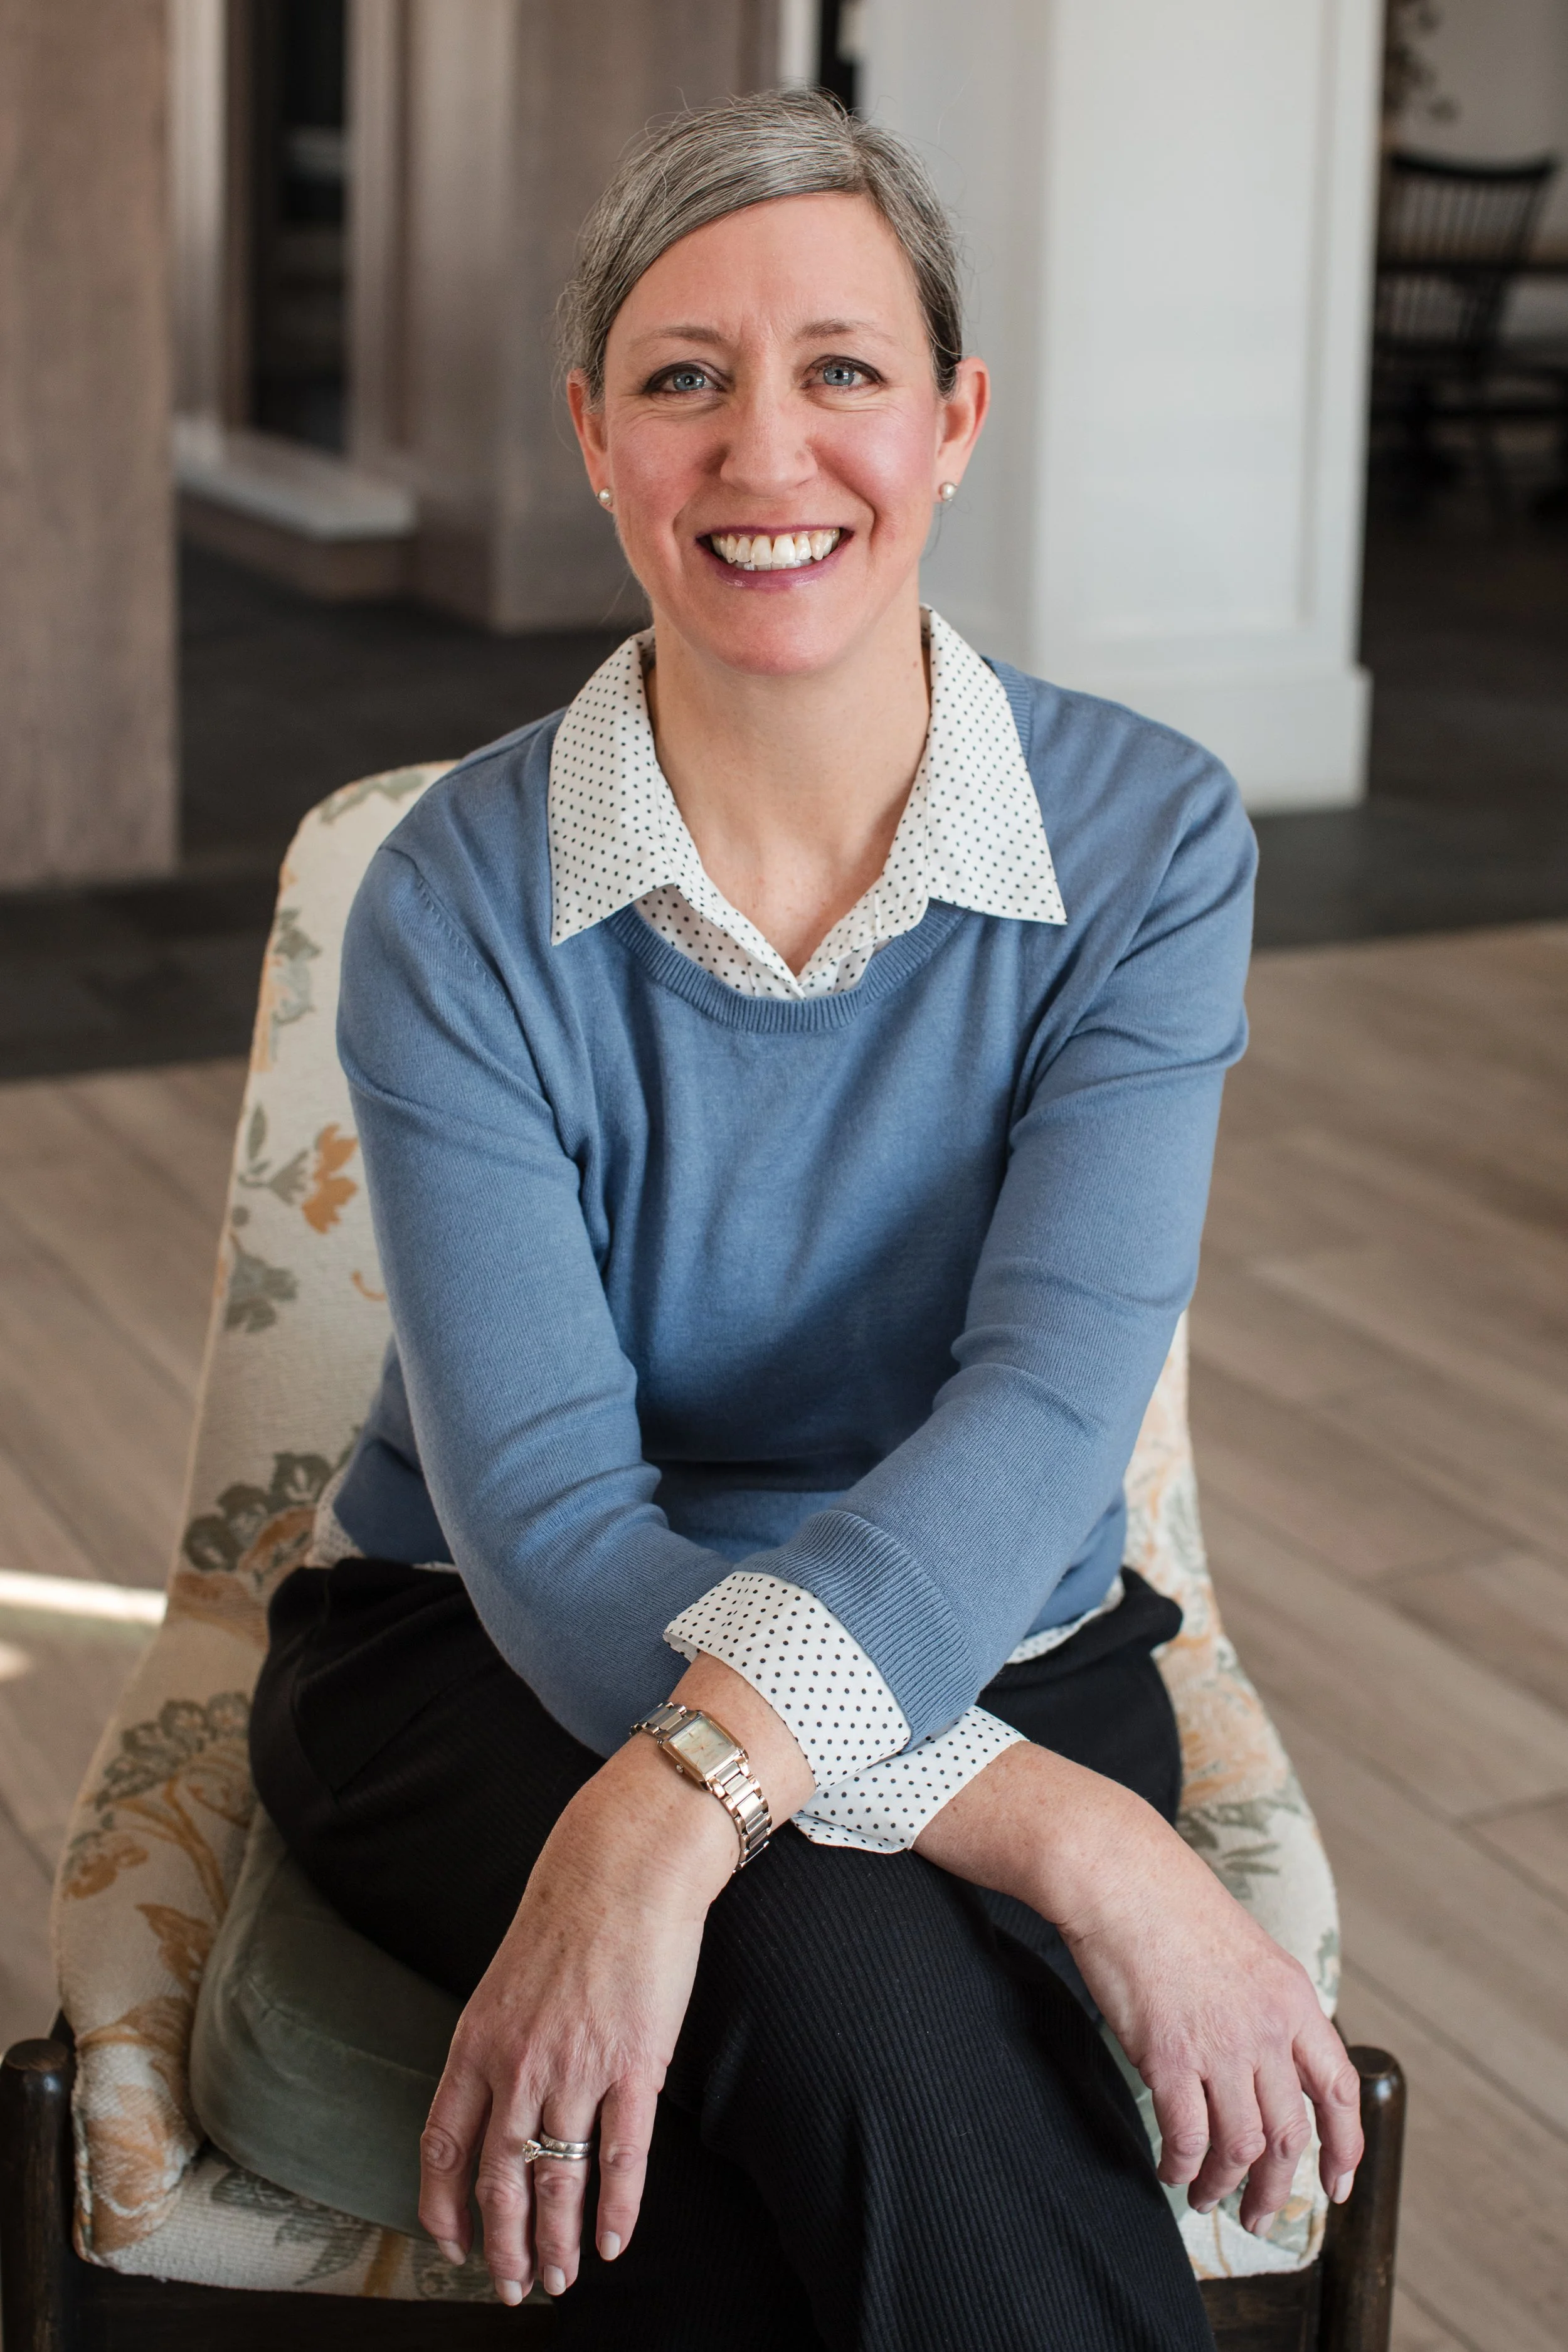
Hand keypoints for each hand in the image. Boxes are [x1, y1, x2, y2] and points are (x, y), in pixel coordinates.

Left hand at [418, 1658, 813, 2303]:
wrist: (626, 1863)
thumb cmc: (571, 1911)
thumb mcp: (509, 1980)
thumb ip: (504, 2043)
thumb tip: (508, 2101)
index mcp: (477, 2041)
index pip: (443, 2146)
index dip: (443, 2206)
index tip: (452, 2246)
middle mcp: (518, 2065)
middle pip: (499, 2180)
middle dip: (502, 2247)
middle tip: (512, 2287)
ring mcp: (576, 2069)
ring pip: (556, 2182)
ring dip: (554, 2243)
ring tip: (557, 2280)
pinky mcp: (634, 2067)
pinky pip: (619, 2159)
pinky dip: (614, 2210)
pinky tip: (610, 2244)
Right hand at [916, 1746, 1362, 2235]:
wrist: (1120, 1875)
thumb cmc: (1171, 1905)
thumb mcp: (1245, 1951)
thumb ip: (1265, 2008)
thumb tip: (1265, 2067)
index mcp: (1294, 1997)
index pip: (1338, 2088)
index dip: (1345, 2146)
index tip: (1338, 2184)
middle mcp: (1267, 2027)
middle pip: (1289, 2135)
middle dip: (1279, 2189)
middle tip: (1262, 2218)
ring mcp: (1220, 2044)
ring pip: (1241, 2147)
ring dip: (1225, 2186)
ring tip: (1206, 2197)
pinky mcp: (1170, 2056)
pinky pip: (1187, 2136)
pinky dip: (1183, 2165)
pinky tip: (1172, 2170)